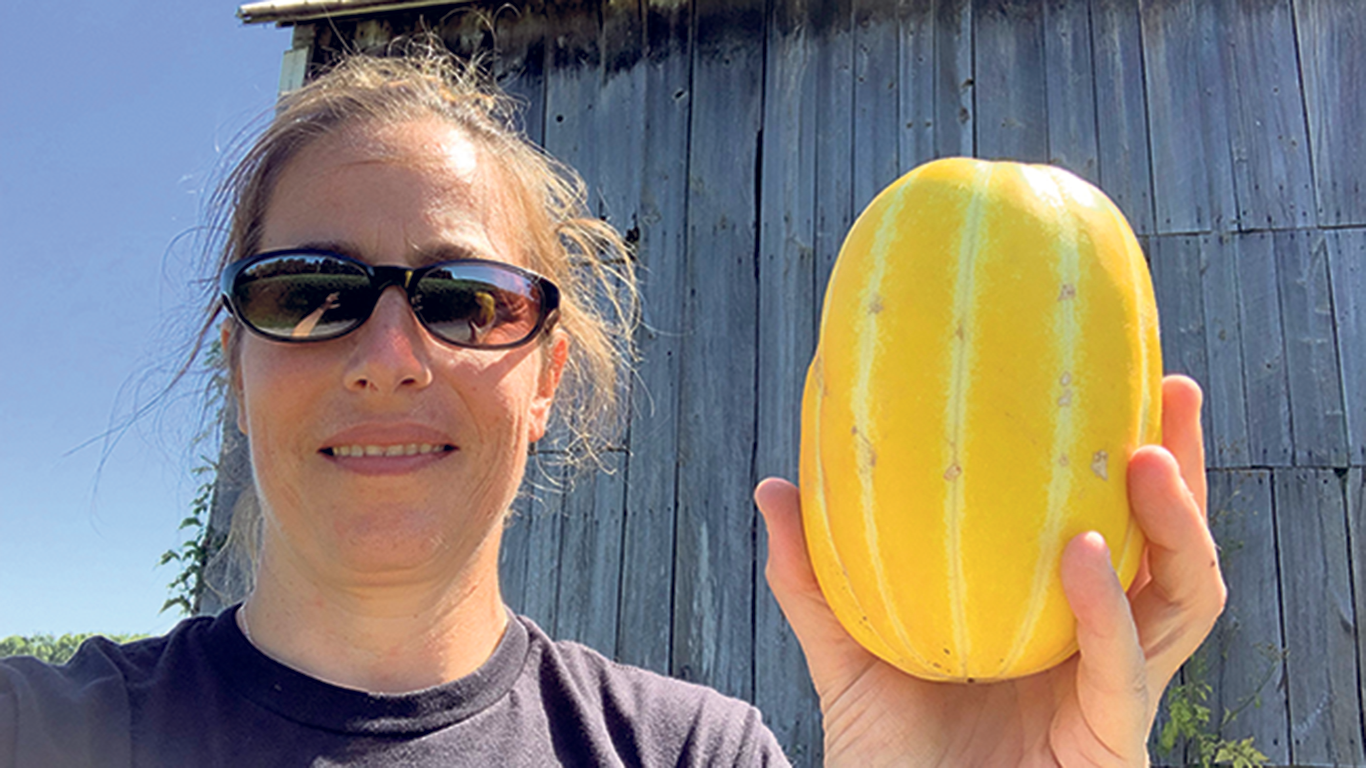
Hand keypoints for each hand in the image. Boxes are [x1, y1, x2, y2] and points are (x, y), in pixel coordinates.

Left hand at [755, 375, 1224, 765]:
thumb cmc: (888, 757)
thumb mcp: (848, 658)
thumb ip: (816, 582)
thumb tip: (772, 486)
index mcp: (1052, 618)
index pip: (1111, 525)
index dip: (1126, 457)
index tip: (1116, 376)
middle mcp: (1097, 647)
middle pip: (1169, 550)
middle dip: (1185, 471)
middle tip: (1172, 389)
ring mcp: (1112, 694)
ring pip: (1182, 601)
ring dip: (1177, 527)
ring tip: (1147, 458)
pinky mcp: (1112, 743)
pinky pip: (1125, 670)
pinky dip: (1108, 611)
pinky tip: (1082, 557)